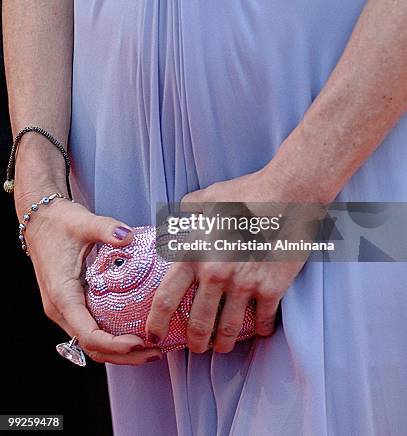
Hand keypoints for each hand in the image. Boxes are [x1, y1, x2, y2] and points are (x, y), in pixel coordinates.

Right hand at [16, 190, 162, 364]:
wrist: (41, 220)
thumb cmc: (59, 223)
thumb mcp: (85, 222)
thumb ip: (107, 229)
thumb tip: (128, 236)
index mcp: (62, 295)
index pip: (88, 334)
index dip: (114, 344)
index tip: (139, 341)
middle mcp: (61, 309)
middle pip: (93, 347)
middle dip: (124, 355)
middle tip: (155, 352)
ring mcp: (65, 309)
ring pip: (92, 343)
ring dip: (119, 351)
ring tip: (150, 348)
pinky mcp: (72, 305)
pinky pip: (92, 330)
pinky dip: (113, 337)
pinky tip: (134, 331)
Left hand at [146, 163, 317, 353]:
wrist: (287, 195)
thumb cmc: (246, 193)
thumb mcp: (208, 197)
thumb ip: (188, 209)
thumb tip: (180, 214)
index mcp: (194, 254)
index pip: (166, 299)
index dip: (156, 324)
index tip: (154, 337)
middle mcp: (215, 275)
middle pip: (198, 323)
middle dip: (195, 342)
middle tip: (196, 348)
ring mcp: (244, 285)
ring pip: (229, 329)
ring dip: (224, 344)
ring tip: (222, 347)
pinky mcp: (271, 289)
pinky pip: (262, 321)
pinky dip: (260, 330)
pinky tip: (258, 330)